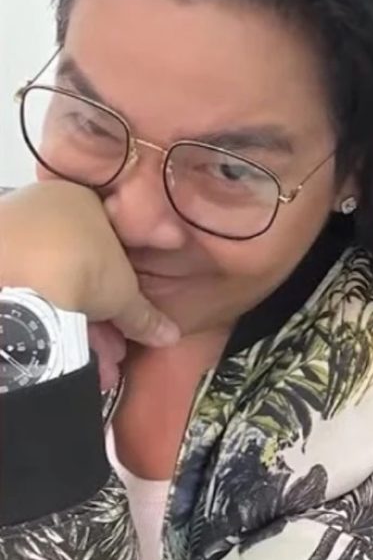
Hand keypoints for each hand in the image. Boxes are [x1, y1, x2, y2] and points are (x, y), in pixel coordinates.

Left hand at [0, 182, 178, 348]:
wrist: (7, 274)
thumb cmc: (75, 265)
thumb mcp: (123, 293)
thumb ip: (144, 315)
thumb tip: (169, 334)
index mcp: (79, 197)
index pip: (112, 242)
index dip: (125, 287)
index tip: (129, 319)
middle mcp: (43, 209)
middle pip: (81, 269)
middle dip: (99, 316)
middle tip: (112, 349)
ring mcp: (12, 234)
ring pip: (52, 286)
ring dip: (74, 326)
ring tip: (91, 362)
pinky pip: (26, 295)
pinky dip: (44, 323)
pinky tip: (59, 352)